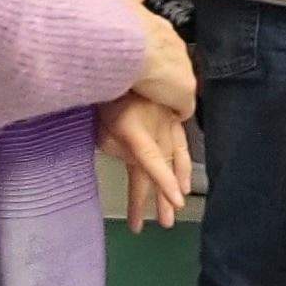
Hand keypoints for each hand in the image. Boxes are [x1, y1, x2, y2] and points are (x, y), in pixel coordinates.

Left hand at [98, 95, 191, 230]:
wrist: (125, 62)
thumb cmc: (106, 94)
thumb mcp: (100, 124)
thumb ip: (113, 146)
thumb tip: (128, 159)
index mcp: (135, 130)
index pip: (152, 161)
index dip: (164, 183)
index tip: (178, 203)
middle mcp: (157, 129)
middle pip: (163, 168)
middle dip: (164, 198)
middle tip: (165, 223)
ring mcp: (167, 123)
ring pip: (176, 158)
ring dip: (176, 184)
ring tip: (176, 205)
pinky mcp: (171, 117)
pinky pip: (181, 143)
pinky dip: (183, 162)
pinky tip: (185, 178)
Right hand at [122, 0, 193, 115]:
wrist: (130, 44)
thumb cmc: (119, 24)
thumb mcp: (125, 0)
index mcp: (161, 27)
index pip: (164, 40)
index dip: (155, 51)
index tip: (145, 59)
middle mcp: (177, 45)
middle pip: (175, 61)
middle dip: (165, 70)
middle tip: (148, 81)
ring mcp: (183, 68)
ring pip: (179, 81)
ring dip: (170, 89)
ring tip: (156, 99)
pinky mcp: (184, 92)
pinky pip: (183, 106)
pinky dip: (176, 110)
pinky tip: (169, 114)